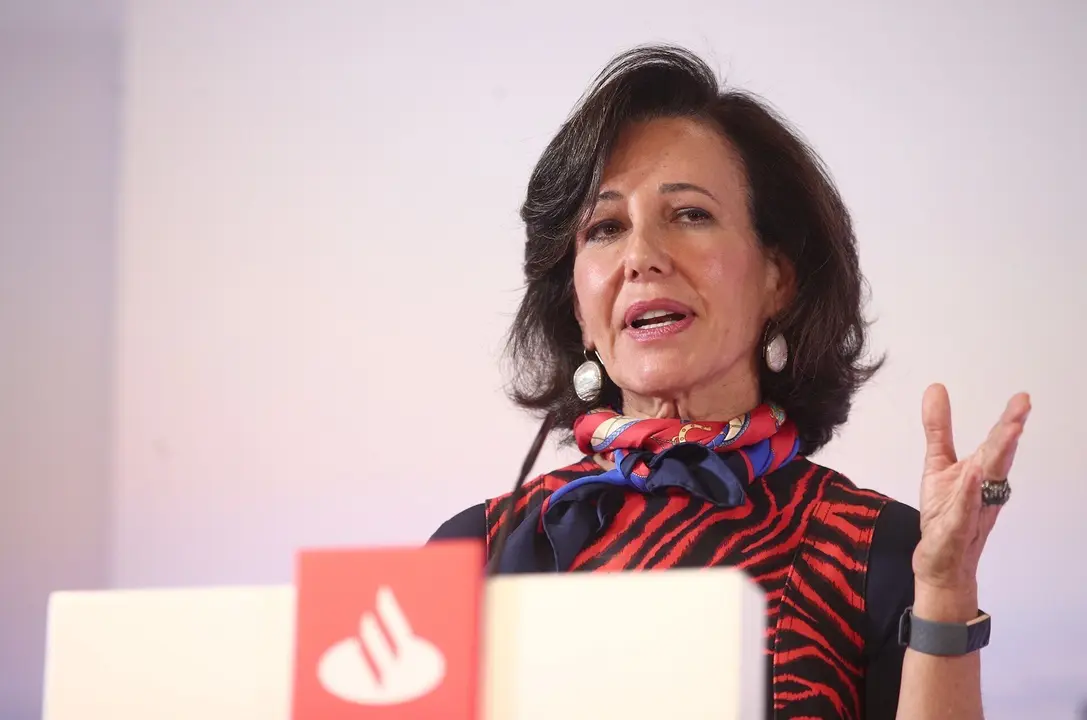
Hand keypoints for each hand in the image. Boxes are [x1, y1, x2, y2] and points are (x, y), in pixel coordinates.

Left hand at [913, 383, 1030, 591]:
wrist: (940, 560)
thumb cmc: (945, 513)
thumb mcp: (938, 464)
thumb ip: (939, 428)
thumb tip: (936, 389)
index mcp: (981, 472)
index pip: (996, 443)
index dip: (1009, 420)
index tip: (1022, 398)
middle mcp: (983, 489)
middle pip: (998, 457)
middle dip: (1009, 432)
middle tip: (1022, 409)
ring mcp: (972, 508)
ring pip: (987, 481)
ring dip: (998, 456)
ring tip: (1009, 431)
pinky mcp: (955, 528)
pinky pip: (965, 509)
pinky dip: (970, 492)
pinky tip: (973, 476)